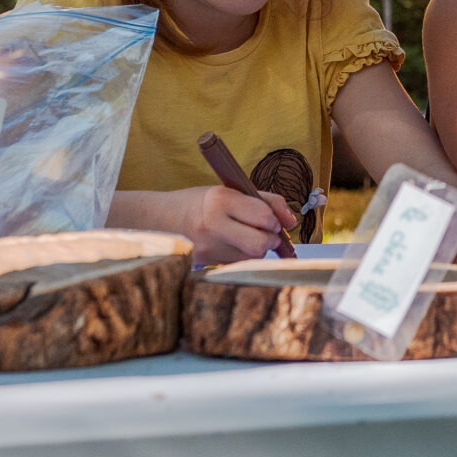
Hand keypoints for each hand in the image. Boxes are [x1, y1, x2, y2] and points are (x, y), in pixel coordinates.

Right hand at [171, 184, 295, 263]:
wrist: (164, 218)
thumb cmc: (204, 202)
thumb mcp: (232, 191)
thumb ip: (267, 201)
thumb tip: (292, 222)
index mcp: (220, 200)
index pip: (263, 217)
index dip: (274, 221)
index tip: (272, 220)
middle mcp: (212, 224)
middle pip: (260, 244)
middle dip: (271, 240)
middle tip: (267, 234)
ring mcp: (207, 248)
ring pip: (252, 258)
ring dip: (257, 249)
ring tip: (243, 236)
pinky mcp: (204, 264)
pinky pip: (238, 265)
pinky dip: (243, 257)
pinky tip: (230, 246)